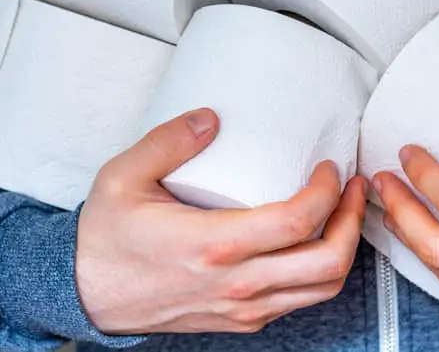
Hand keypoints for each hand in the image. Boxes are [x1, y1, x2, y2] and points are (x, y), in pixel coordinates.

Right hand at [76, 109, 365, 334]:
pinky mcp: (241, 319)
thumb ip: (167, 141)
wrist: (85, 295)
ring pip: (321, 289)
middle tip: (353, 187)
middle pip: (327, 263)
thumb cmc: (106, 241)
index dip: (327, 191)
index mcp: (212, 245)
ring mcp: (242, 307)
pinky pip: (298, 301)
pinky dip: (318, 271)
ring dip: (343, 248)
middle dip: (353, 220)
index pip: (297, 222)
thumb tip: (210, 118)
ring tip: (343, 212)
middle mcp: (236, 283)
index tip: (329, 167)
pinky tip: (312, 241)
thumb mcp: (122, 177)